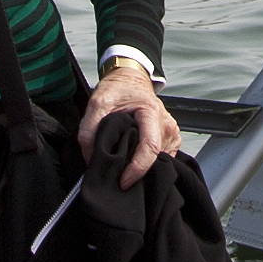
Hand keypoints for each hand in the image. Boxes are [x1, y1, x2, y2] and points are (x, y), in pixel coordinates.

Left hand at [87, 59, 181, 187]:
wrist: (131, 80)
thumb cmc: (118, 89)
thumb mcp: (97, 103)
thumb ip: (89, 131)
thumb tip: (91, 159)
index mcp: (151, 113)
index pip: (150, 147)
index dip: (137, 168)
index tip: (124, 182)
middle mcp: (167, 124)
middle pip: (157, 159)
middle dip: (138, 172)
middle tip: (118, 177)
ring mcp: (172, 133)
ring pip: (161, 162)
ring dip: (144, 168)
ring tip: (125, 166)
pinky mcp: (172, 140)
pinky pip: (164, 160)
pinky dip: (150, 165)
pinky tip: (135, 162)